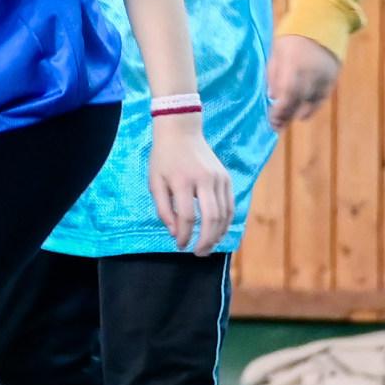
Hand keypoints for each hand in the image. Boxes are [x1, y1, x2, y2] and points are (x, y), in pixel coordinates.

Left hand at [150, 118, 233, 252]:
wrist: (181, 130)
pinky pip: (230, 205)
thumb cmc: (164, 158)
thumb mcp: (155, 182)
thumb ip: (163, 209)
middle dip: (206, 240)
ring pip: (224, 214)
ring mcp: (218, 178)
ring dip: (218, 234)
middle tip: (199, 253)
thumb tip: (175, 233)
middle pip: (211, 218)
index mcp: (183, 181)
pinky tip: (218, 232)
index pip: (188, 216)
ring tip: (209, 247)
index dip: (185, 235)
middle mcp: (204, 180)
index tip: (180, 245)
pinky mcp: (226, 177)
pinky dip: (226, 222)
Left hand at [266, 34, 341, 126]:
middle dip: (287, 117)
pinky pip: (321, 98)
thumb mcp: (277, 53)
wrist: (323, 21)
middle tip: (278, 126)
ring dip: (299, 112)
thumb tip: (272, 98)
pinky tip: (303, 109)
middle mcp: (311, 76)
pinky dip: (312, 105)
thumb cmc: (293, 36)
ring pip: (312, 104)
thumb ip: (274, 76)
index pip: (286, 99)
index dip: (279, 114)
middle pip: (299, 105)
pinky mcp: (333, 78)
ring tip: (289, 116)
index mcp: (294, 68)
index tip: (271, 122)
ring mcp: (324, 78)